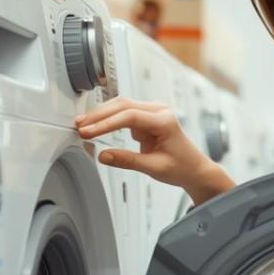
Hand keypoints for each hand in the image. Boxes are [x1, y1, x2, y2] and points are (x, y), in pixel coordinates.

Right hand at [75, 97, 233, 203]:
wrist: (194, 168)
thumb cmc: (181, 167)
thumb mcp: (154, 168)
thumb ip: (127, 161)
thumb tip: (103, 155)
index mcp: (164, 121)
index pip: (129, 116)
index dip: (106, 124)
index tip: (88, 132)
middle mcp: (159, 111)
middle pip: (123, 105)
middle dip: (99, 116)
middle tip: (79, 126)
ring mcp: (153, 111)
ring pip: (121, 106)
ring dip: (101, 114)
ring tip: (82, 124)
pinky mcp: (146, 116)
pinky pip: (123, 112)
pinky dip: (108, 118)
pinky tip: (94, 125)